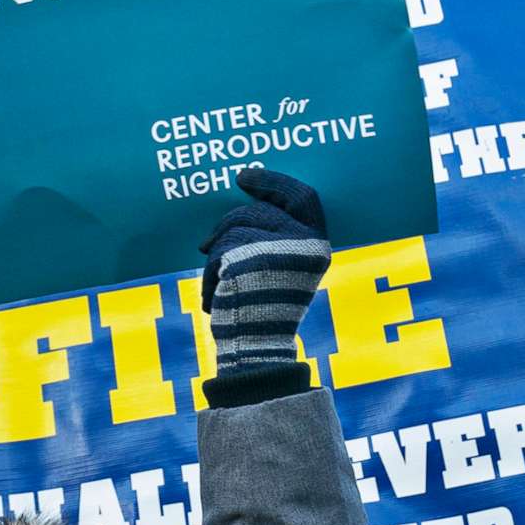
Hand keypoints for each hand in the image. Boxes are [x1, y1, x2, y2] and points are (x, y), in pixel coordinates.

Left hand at [198, 167, 329, 376]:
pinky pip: (220, 249)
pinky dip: (208, 272)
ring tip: (217, 283)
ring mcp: (279, 249)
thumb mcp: (279, 268)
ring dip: (217, 253)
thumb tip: (243, 204)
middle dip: (228, 224)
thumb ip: (273, 236)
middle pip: (258, 210)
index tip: (244, 176)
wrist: (255, 348)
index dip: (274, 181)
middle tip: (206, 245)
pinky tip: (212, 296)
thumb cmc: (262, 310)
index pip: (301, 196)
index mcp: (317, 244)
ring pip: (234, 227)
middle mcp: (306, 244)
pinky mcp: (250, 258)